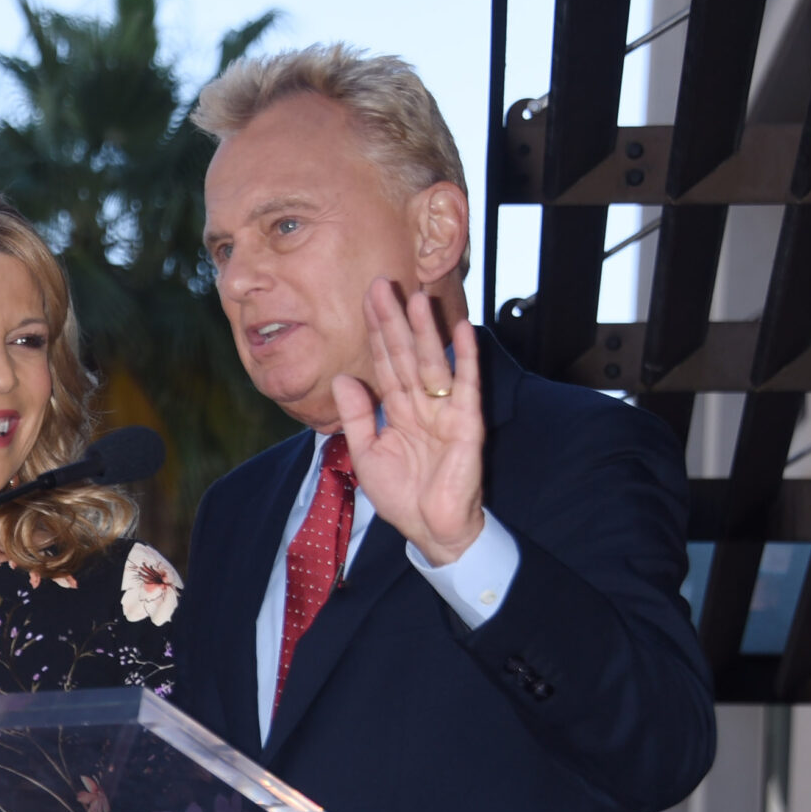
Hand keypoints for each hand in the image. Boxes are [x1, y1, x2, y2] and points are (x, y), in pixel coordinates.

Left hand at [332, 280, 485, 567]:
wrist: (430, 528)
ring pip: (431, 362)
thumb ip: (357, 415)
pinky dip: (463, 357)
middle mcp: (421, 403)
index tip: (366, 299)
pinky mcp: (466, 422)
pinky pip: (466, 384)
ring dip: (424, 330)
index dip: (375, 332)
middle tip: (382, 283)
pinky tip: (459, 330)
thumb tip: (344, 378)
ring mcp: (445, 409)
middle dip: (393, 320)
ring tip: (416, 297)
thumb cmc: (401, 495)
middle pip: (404, 354)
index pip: (384, 362)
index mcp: (397, 410)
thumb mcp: (367, 453)